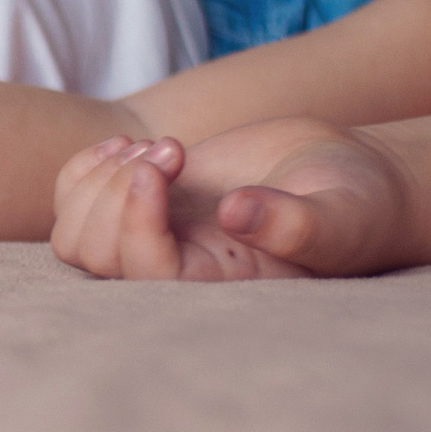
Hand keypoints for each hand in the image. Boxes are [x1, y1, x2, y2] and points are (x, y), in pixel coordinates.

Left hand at [50, 119, 410, 280]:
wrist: (342, 177)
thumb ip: (298, 225)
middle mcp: (179, 271)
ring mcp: (155, 237)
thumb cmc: (356, 206)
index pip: (146, 275)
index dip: (135, 225)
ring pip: (75, 236)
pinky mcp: (144, 204)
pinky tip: (133, 142)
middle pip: (96, 258)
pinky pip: (74, 201)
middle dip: (115, 194)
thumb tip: (236, 214)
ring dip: (98, 179)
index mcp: (222, 288)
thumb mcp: (341, 217)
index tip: (162, 165)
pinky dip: (86, 165)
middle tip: (170, 149)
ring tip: (159, 147)